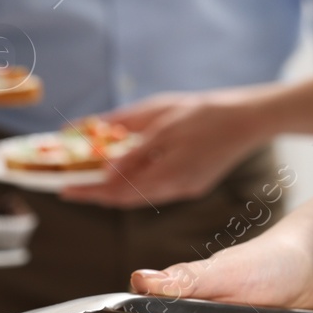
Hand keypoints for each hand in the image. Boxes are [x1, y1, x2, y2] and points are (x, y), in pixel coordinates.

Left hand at [60, 91, 269, 208]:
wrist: (249, 118)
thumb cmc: (205, 113)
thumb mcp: (162, 122)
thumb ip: (132, 149)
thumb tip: (104, 168)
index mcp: (167, 175)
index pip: (116, 191)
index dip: (88, 191)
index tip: (62, 191)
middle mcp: (174, 189)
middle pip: (125, 199)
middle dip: (96, 194)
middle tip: (70, 188)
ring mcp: (185, 189)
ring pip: (140, 196)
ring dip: (113, 191)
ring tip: (89, 183)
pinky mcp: (192, 184)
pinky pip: (154, 190)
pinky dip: (134, 185)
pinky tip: (123, 177)